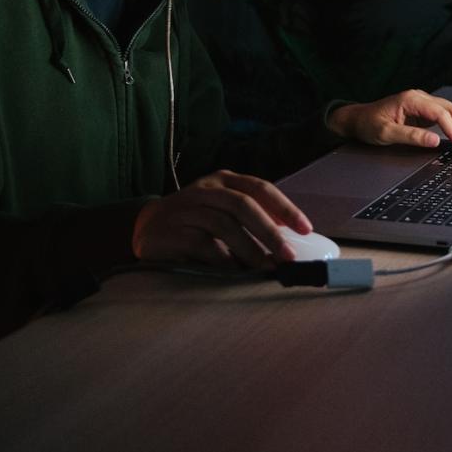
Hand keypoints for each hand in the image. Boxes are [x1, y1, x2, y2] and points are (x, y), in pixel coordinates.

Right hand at [131, 170, 310, 266]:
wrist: (145, 227)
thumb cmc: (195, 221)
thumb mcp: (222, 210)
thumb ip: (250, 218)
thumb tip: (288, 242)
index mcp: (223, 180)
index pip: (259, 188)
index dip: (285, 207)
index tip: (306, 228)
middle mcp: (205, 189)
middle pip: (243, 205)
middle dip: (269, 232)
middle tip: (287, 256)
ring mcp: (186, 208)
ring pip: (224, 224)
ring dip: (249, 249)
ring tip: (266, 268)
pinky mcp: (170, 230)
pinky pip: (202, 244)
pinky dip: (222, 258)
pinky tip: (234, 271)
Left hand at [327, 89, 451, 152]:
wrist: (357, 119)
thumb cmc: (368, 124)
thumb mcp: (386, 133)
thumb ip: (411, 137)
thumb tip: (435, 141)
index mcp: (412, 99)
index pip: (440, 113)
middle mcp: (420, 98)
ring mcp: (424, 104)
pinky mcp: (425, 113)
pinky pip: (447, 118)